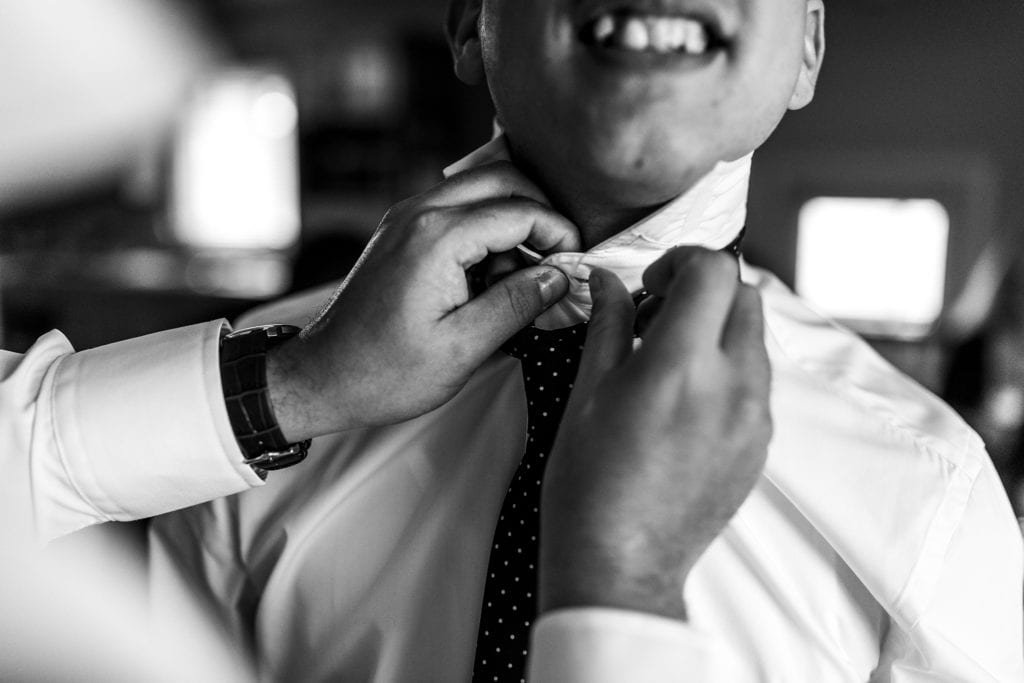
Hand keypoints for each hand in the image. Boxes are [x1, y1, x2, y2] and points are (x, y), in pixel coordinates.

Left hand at [267, 162, 580, 438]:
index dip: (559, 232)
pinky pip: (455, 208)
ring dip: (511, 218)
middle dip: (540, 210)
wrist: (323, 377)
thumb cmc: (387, 372)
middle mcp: (419, 212)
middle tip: (559, 256)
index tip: (577, 263)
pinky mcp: (400, 231)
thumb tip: (558, 276)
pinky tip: (491, 275)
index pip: (519, 210)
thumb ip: (517, 304)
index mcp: (437, 237)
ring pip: (478, 188)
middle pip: (501, 178)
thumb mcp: (463, 347)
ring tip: (521, 276)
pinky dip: (484, 228)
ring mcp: (405, 218)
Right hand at [538, 247, 771, 620]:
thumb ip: (606, 325)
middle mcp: (733, 387)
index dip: (682, 261)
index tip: (652, 283)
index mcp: (682, 366)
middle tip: (656, 315)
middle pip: (744, 295)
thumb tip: (606, 281)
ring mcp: (755, 418)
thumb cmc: (590, 485)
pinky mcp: (761, 444)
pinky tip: (686, 397)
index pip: (715, 270)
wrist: (622, 564)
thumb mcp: (587, 393)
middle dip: (702, 289)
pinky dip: (728, 366)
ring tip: (668, 359)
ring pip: (754, 337)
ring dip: (717, 327)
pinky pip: (757, 380)